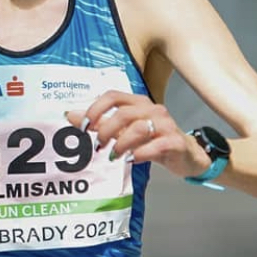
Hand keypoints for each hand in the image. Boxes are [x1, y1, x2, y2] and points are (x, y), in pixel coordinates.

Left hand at [65, 91, 211, 178]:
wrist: (186, 155)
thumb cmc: (152, 140)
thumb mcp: (124, 130)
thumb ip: (100, 123)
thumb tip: (70, 116)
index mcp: (138, 102)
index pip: (112, 96)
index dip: (95, 109)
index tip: (83, 127)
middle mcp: (153, 109)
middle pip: (123, 114)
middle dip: (105, 131)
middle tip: (98, 146)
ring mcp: (166, 124)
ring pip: (139, 128)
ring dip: (121, 144)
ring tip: (113, 156)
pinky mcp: (176, 142)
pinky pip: (155, 146)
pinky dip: (140, 154)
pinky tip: (131, 160)